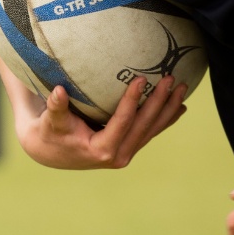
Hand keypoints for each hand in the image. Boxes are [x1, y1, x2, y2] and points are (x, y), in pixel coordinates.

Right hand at [17, 75, 187, 169]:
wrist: (52, 153)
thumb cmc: (51, 133)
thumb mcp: (51, 122)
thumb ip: (56, 108)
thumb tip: (58, 91)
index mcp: (101, 150)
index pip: (122, 122)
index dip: (132, 101)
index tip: (141, 79)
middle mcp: (118, 155)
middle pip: (144, 126)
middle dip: (159, 102)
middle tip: (170, 79)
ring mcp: (126, 153)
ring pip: (152, 130)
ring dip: (168, 109)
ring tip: (182, 89)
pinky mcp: (129, 148)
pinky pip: (151, 133)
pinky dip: (166, 119)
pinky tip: (180, 106)